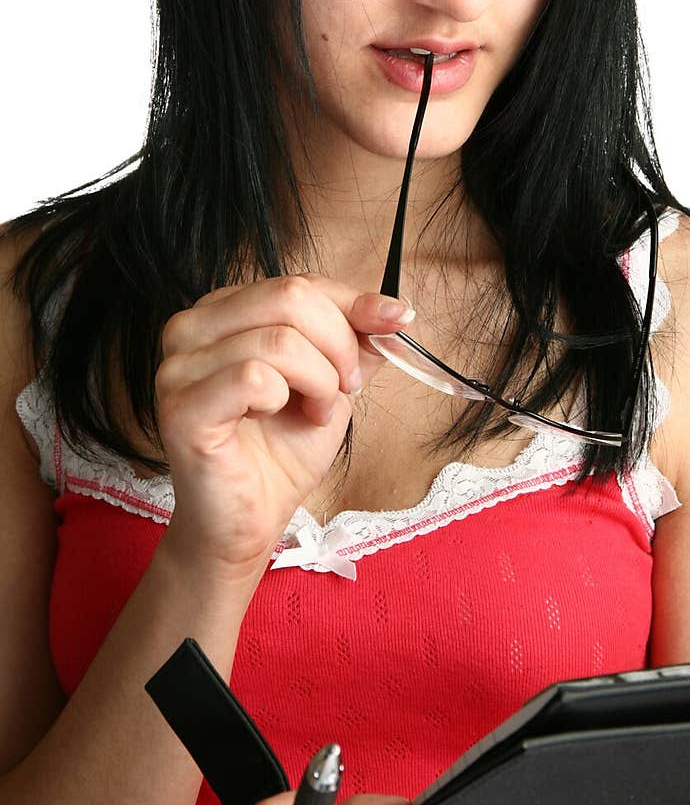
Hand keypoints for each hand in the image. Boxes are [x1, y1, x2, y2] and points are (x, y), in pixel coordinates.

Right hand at [155, 274, 415, 574]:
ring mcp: (178, 365)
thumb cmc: (281, 452)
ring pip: (279, 340)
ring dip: (319, 380)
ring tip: (315, 411)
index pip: (300, 282)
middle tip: (345, 387)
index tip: (396, 322)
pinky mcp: (180, 406)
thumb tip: (393, 308)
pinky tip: (278, 417)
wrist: (247, 522)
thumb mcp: (331, 382)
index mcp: (224, 310)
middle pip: (290, 296)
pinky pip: (254, 376)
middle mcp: (191, 327)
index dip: (355, 302)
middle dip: (338, 344)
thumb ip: (354, 340)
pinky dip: (284, 398)